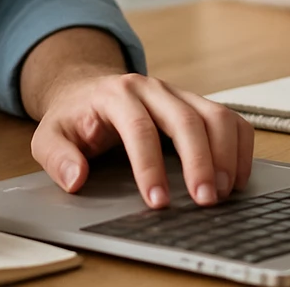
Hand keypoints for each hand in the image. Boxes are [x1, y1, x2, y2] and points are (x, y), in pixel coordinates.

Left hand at [30, 72, 254, 210]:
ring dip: (225, 155)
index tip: (157, 200)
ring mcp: (179, 94)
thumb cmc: (74, 117)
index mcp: (116, 95)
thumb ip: (57, 157)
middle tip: (204, 200)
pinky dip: (240, 147)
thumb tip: (76, 178)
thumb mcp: (49, 135)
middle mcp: (153, 89)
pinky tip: (235, 178)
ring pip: (215, 115)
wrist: (87, 90)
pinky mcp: (198, 104)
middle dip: (200, 162)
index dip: (150, 166)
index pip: (139, 128)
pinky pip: (230, 119)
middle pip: (186, 119)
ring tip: (222, 193)